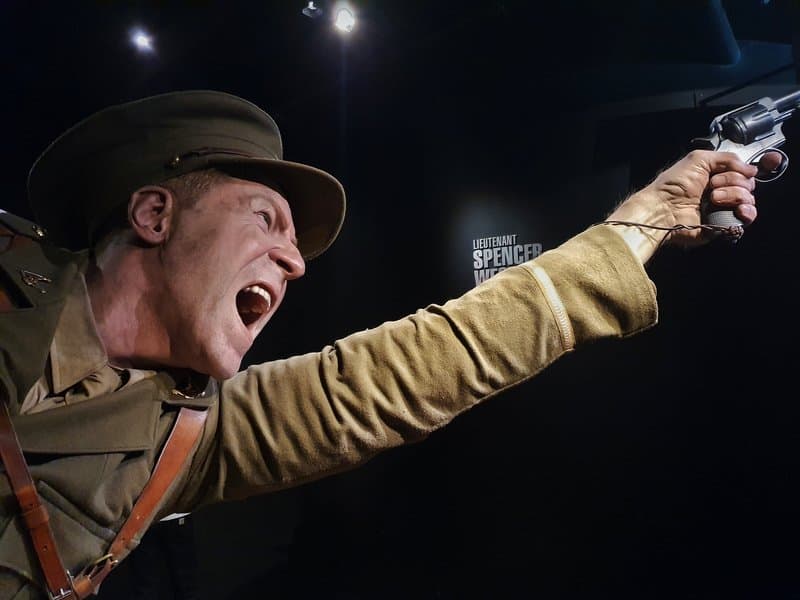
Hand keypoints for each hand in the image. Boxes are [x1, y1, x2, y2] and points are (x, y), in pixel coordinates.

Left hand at [606, 149, 779, 260]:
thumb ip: (727, 158)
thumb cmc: (674, 184)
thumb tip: (751, 168)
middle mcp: (721, 191)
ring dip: (733, 194)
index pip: (744, 171)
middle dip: (733, 180)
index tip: (773, 160)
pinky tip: (737, 209)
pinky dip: (746, 211)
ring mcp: (723, 209)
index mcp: (715, 176)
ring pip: (749, 199)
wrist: (663, 209)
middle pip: (748, 184)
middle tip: (711, 185)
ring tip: (713, 198)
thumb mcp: (699, 159)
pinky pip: (747, 218)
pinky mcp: (723, 224)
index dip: (755, 168)